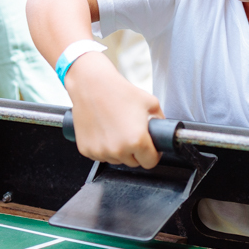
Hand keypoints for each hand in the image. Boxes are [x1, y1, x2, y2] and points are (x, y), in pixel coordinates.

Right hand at [64, 50, 163, 168]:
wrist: (91, 85)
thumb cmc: (119, 91)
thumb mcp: (151, 103)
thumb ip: (160, 121)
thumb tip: (162, 133)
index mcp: (137, 140)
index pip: (150, 162)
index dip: (153, 155)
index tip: (150, 148)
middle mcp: (118, 149)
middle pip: (133, 162)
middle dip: (135, 152)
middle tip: (131, 134)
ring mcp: (100, 151)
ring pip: (116, 160)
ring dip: (119, 151)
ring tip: (116, 130)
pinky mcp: (86, 150)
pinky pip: (100, 156)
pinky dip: (103, 148)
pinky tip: (104, 132)